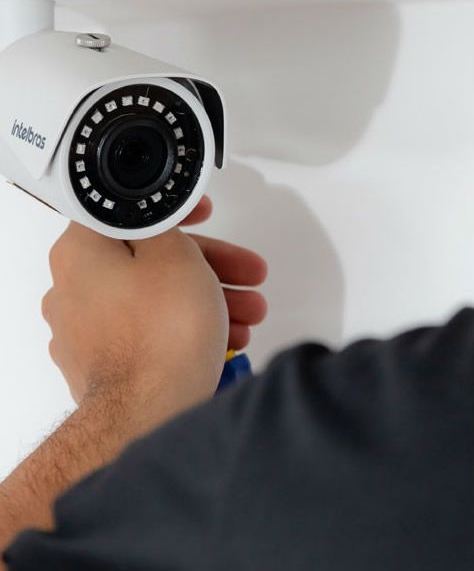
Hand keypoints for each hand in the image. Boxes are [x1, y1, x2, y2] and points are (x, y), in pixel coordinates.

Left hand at [42, 197, 267, 426]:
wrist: (149, 412)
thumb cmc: (159, 339)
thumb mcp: (177, 256)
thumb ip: (168, 227)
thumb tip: (164, 224)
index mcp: (82, 254)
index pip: (129, 214)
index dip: (175, 212)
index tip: (202, 214)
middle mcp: (75, 292)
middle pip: (151, 262)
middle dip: (210, 267)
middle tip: (245, 272)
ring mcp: (87, 333)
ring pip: (156, 300)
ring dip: (208, 300)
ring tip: (248, 313)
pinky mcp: (106, 364)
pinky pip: (152, 334)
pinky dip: (188, 329)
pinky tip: (224, 337)